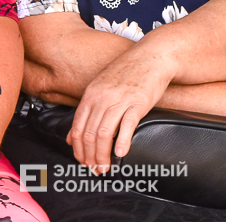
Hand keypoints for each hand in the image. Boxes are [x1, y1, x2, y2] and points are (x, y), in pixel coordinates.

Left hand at [68, 45, 174, 171]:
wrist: (153, 56)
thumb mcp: (101, 87)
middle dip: (90, 157)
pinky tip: (121, 153)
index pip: (77, 129)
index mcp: (91, 95)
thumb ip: (86, 111)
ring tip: (106, 166)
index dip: (78, 150)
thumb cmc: (130, 72)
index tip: (83, 161)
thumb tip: (71, 137)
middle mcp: (102, 98)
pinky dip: (122, 142)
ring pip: (103, 134)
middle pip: (89, 134)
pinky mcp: (139, 102)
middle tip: (95, 169)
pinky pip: (126, 125)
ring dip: (103, 155)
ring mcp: (120, 99)